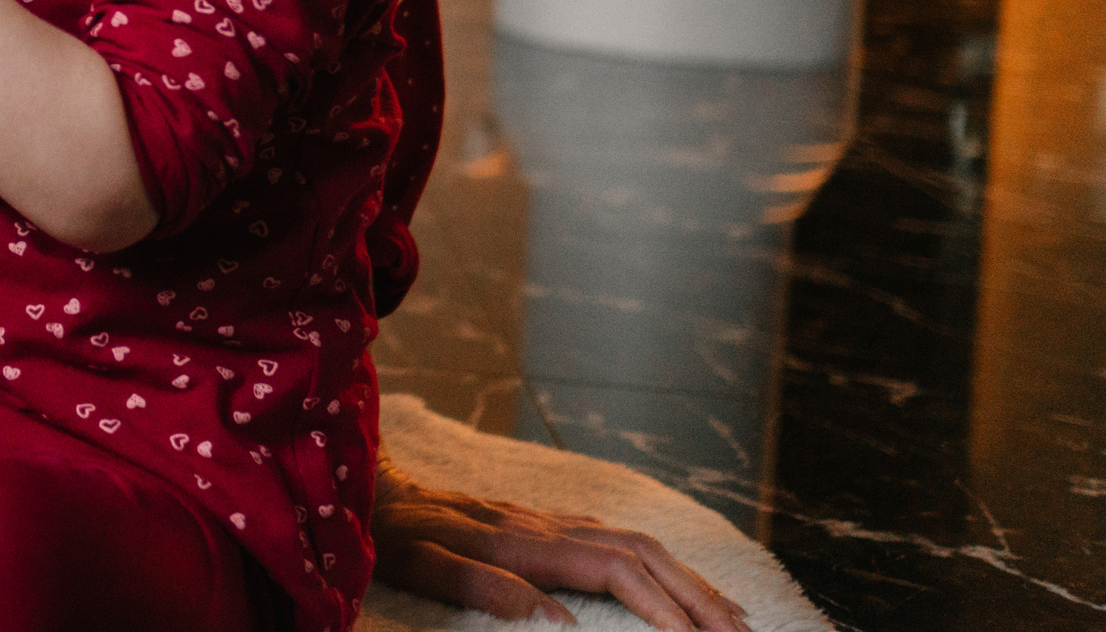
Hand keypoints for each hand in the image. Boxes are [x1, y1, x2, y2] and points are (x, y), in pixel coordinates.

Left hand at [372, 457, 750, 630]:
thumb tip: (554, 619)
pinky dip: (663, 564)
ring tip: (733, 620)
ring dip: (689, 579)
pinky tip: (681, 585)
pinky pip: (620, 539)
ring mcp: (550, 519)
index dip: (660, 606)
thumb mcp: (420, 564)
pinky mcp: (548, 522)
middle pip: (642, 553)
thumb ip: (480, 587)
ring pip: (639, 542)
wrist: (372, 487)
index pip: (612, 570)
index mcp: (521, 540)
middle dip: (697, 596)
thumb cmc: (391, 535)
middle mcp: (546, 524)